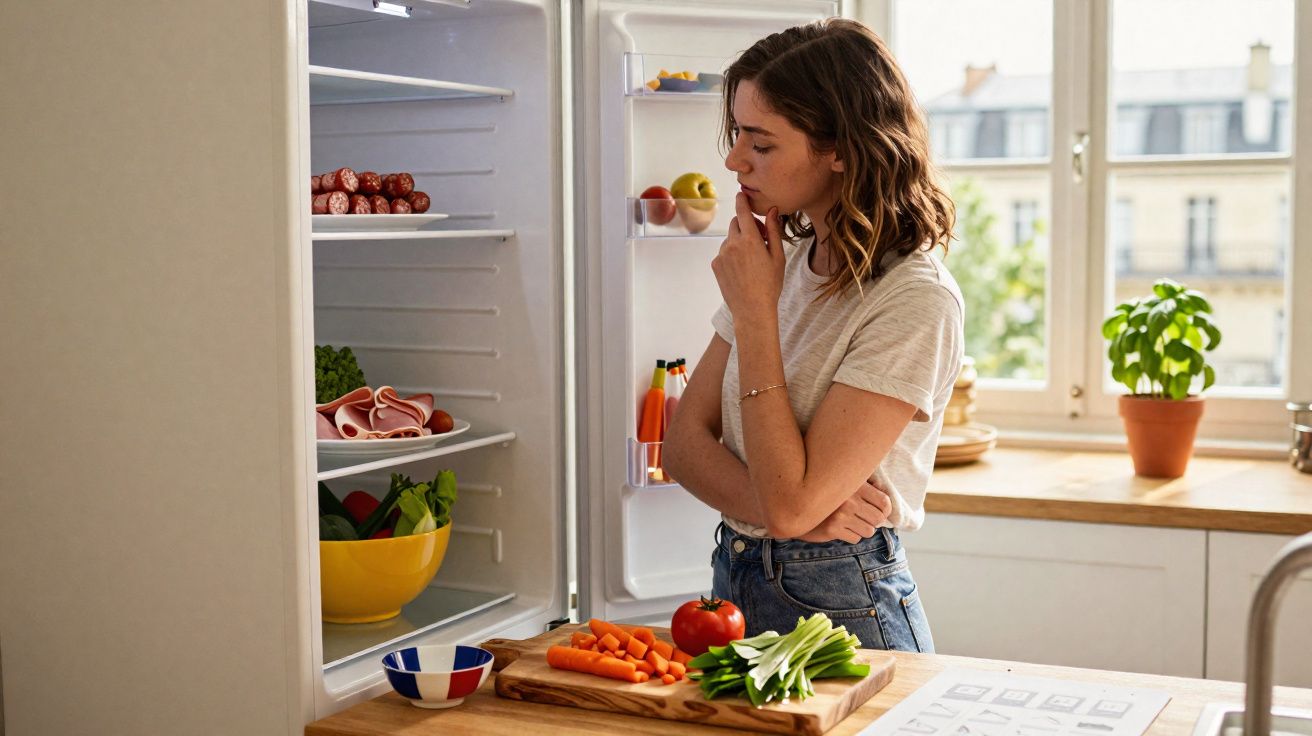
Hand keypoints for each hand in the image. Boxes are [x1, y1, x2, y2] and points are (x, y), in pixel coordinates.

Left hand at [710, 193, 785, 325]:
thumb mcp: (778, 256)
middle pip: (735, 222)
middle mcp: (733, 243)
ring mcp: (722, 254)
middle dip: (746, 225)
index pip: (742, 210)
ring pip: (730, 238)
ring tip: (752, 260)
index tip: (741, 194)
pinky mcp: (715, 264)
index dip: (741, 200)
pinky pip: (724, 252)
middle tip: (760, 239)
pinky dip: (731, 255)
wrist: (752, 309)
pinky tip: (742, 270)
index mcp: (750, 239)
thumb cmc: (770, 284)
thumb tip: (772, 210)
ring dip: (739, 241)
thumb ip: (773, 230)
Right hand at [796, 481, 892, 542]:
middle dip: (873, 522)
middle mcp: (848, 499)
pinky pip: (856, 538)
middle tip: (863, 518)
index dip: (885, 510)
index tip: (879, 512)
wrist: (797, 507)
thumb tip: (885, 497)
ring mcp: (840, 515)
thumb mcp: (845, 485)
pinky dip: (851, 536)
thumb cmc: (827, 497)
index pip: (884, 502)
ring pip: (869, 531)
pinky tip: (841, 528)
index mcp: (855, 486)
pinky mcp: (832, 529)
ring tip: (851, 523)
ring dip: (862, 529)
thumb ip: (865, 485)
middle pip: (878, 519)